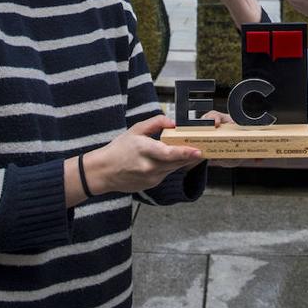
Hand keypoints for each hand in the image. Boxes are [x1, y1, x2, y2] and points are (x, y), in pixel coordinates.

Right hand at [83, 115, 203, 194]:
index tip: (198, 151)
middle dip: (191, 155)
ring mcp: (151, 178)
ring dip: (182, 160)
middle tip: (203, 147)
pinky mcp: (152, 184)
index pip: (169, 154)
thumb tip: (173, 122)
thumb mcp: (135, 129)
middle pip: (177, 162)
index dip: (185, 153)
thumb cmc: (118, 149)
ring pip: (174, 168)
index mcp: (144, 150)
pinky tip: (170, 159)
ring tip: (191, 151)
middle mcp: (149, 167)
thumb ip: (156, 123)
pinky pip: (167, 173)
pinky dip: (171, 165)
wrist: (104, 172)